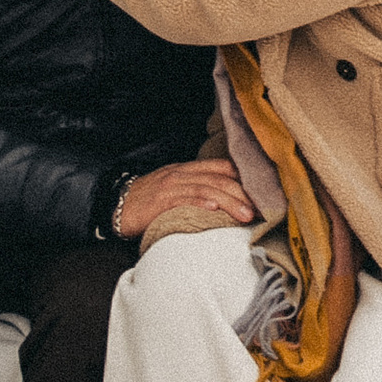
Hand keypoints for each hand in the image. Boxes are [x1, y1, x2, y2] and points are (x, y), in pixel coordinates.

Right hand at [114, 155, 256, 241]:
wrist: (118, 203)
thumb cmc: (150, 200)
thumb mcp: (178, 190)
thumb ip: (200, 191)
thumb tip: (228, 203)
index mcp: (189, 169)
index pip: (223, 167)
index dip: (245, 179)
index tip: (263, 195)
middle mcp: (183, 173)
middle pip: (220, 178)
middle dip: (243, 194)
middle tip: (259, 210)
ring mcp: (172, 185)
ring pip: (207, 188)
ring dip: (229, 201)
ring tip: (245, 215)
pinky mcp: (161, 200)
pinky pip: (183, 198)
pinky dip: (200, 201)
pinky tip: (213, 208)